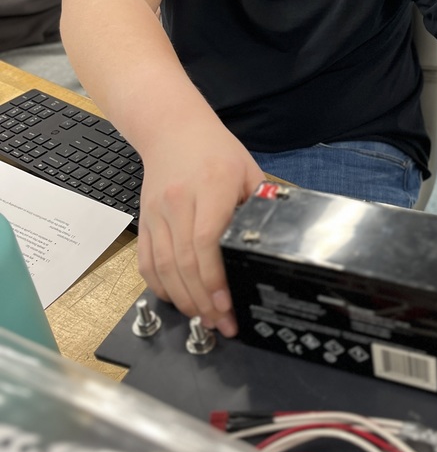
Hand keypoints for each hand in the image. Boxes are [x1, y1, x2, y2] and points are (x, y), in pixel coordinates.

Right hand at [136, 119, 265, 335]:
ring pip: (164, 266)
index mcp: (210, 188)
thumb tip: (275, 237)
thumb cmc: (214, 150)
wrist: (171, 129)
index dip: (214, 278)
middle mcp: (178, 202)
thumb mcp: (248, 170)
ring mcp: (157, 214)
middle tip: (221, 322)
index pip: (206, 240)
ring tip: (203, 318)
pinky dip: (161, 286)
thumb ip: (260, 203)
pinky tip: (178, 300)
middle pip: (185, 261)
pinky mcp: (145, 221)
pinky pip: (147, 262)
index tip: (227, 302)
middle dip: (203, 299)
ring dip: (183, 299)